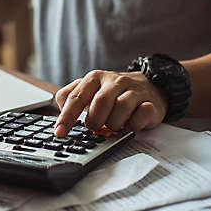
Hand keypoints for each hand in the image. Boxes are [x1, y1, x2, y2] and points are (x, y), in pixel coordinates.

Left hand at [53, 70, 167, 137]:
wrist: (149, 87)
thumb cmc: (113, 94)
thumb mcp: (90, 91)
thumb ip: (72, 99)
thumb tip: (60, 116)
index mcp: (94, 78)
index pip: (76, 97)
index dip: (66, 117)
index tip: (60, 132)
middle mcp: (114, 81)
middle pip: (100, 103)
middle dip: (95, 121)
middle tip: (96, 128)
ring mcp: (134, 90)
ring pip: (121, 108)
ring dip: (114, 124)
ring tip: (113, 126)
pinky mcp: (150, 103)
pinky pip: (141, 115)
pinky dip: (133, 125)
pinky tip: (129, 126)